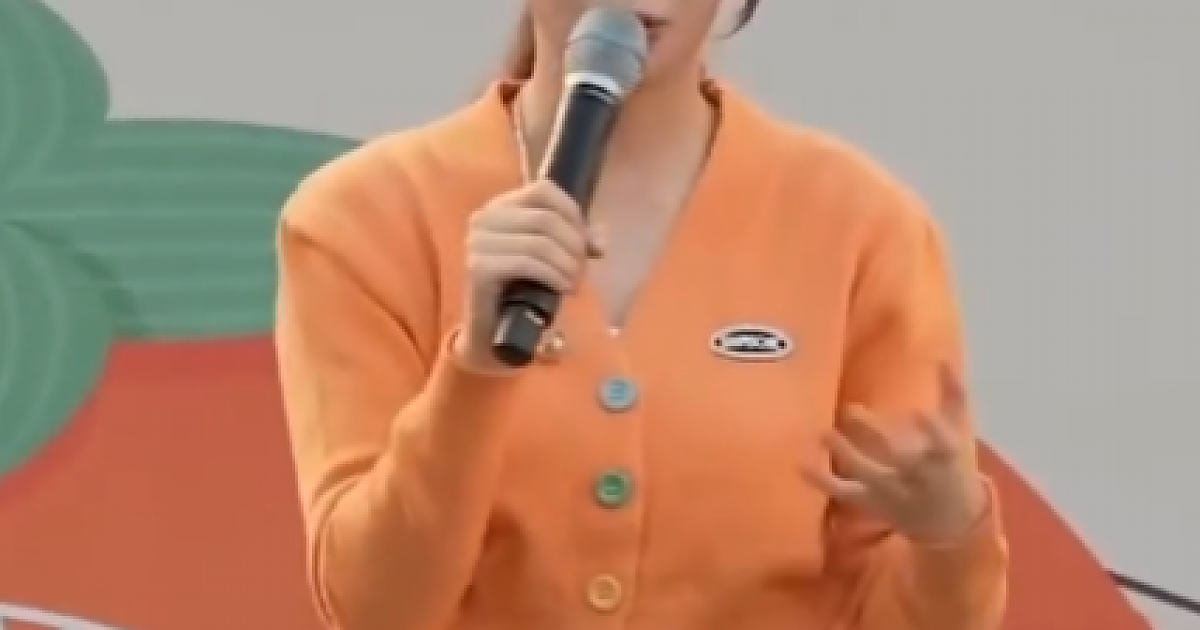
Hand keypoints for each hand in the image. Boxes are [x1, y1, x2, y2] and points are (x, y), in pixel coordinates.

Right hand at [454, 179, 597, 372]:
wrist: (491, 335)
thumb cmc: (521, 293)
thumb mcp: (554, 261)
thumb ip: (576, 243)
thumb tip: (601, 239)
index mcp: (501, 207)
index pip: (544, 190)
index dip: (573, 214)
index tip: (586, 245)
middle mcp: (484, 218)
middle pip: (547, 219)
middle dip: (575, 247)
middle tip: (582, 273)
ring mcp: (478, 242)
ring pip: (540, 241)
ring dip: (567, 265)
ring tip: (574, 285)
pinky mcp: (478, 268)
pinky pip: (527, 262)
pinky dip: (552, 275)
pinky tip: (562, 289)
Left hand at [804, 365, 987, 543]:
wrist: (947, 522)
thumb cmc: (951, 466)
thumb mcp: (958, 432)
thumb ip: (953, 395)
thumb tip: (942, 358)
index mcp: (945, 459)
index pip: (942, 444)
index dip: (932, 430)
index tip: (918, 411)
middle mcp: (918, 478)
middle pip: (899, 459)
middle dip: (876, 435)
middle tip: (850, 407)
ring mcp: (892, 492)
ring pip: (867, 475)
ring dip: (844, 453)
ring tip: (822, 432)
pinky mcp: (870, 503)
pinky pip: (844, 493)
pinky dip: (822, 481)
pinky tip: (800, 464)